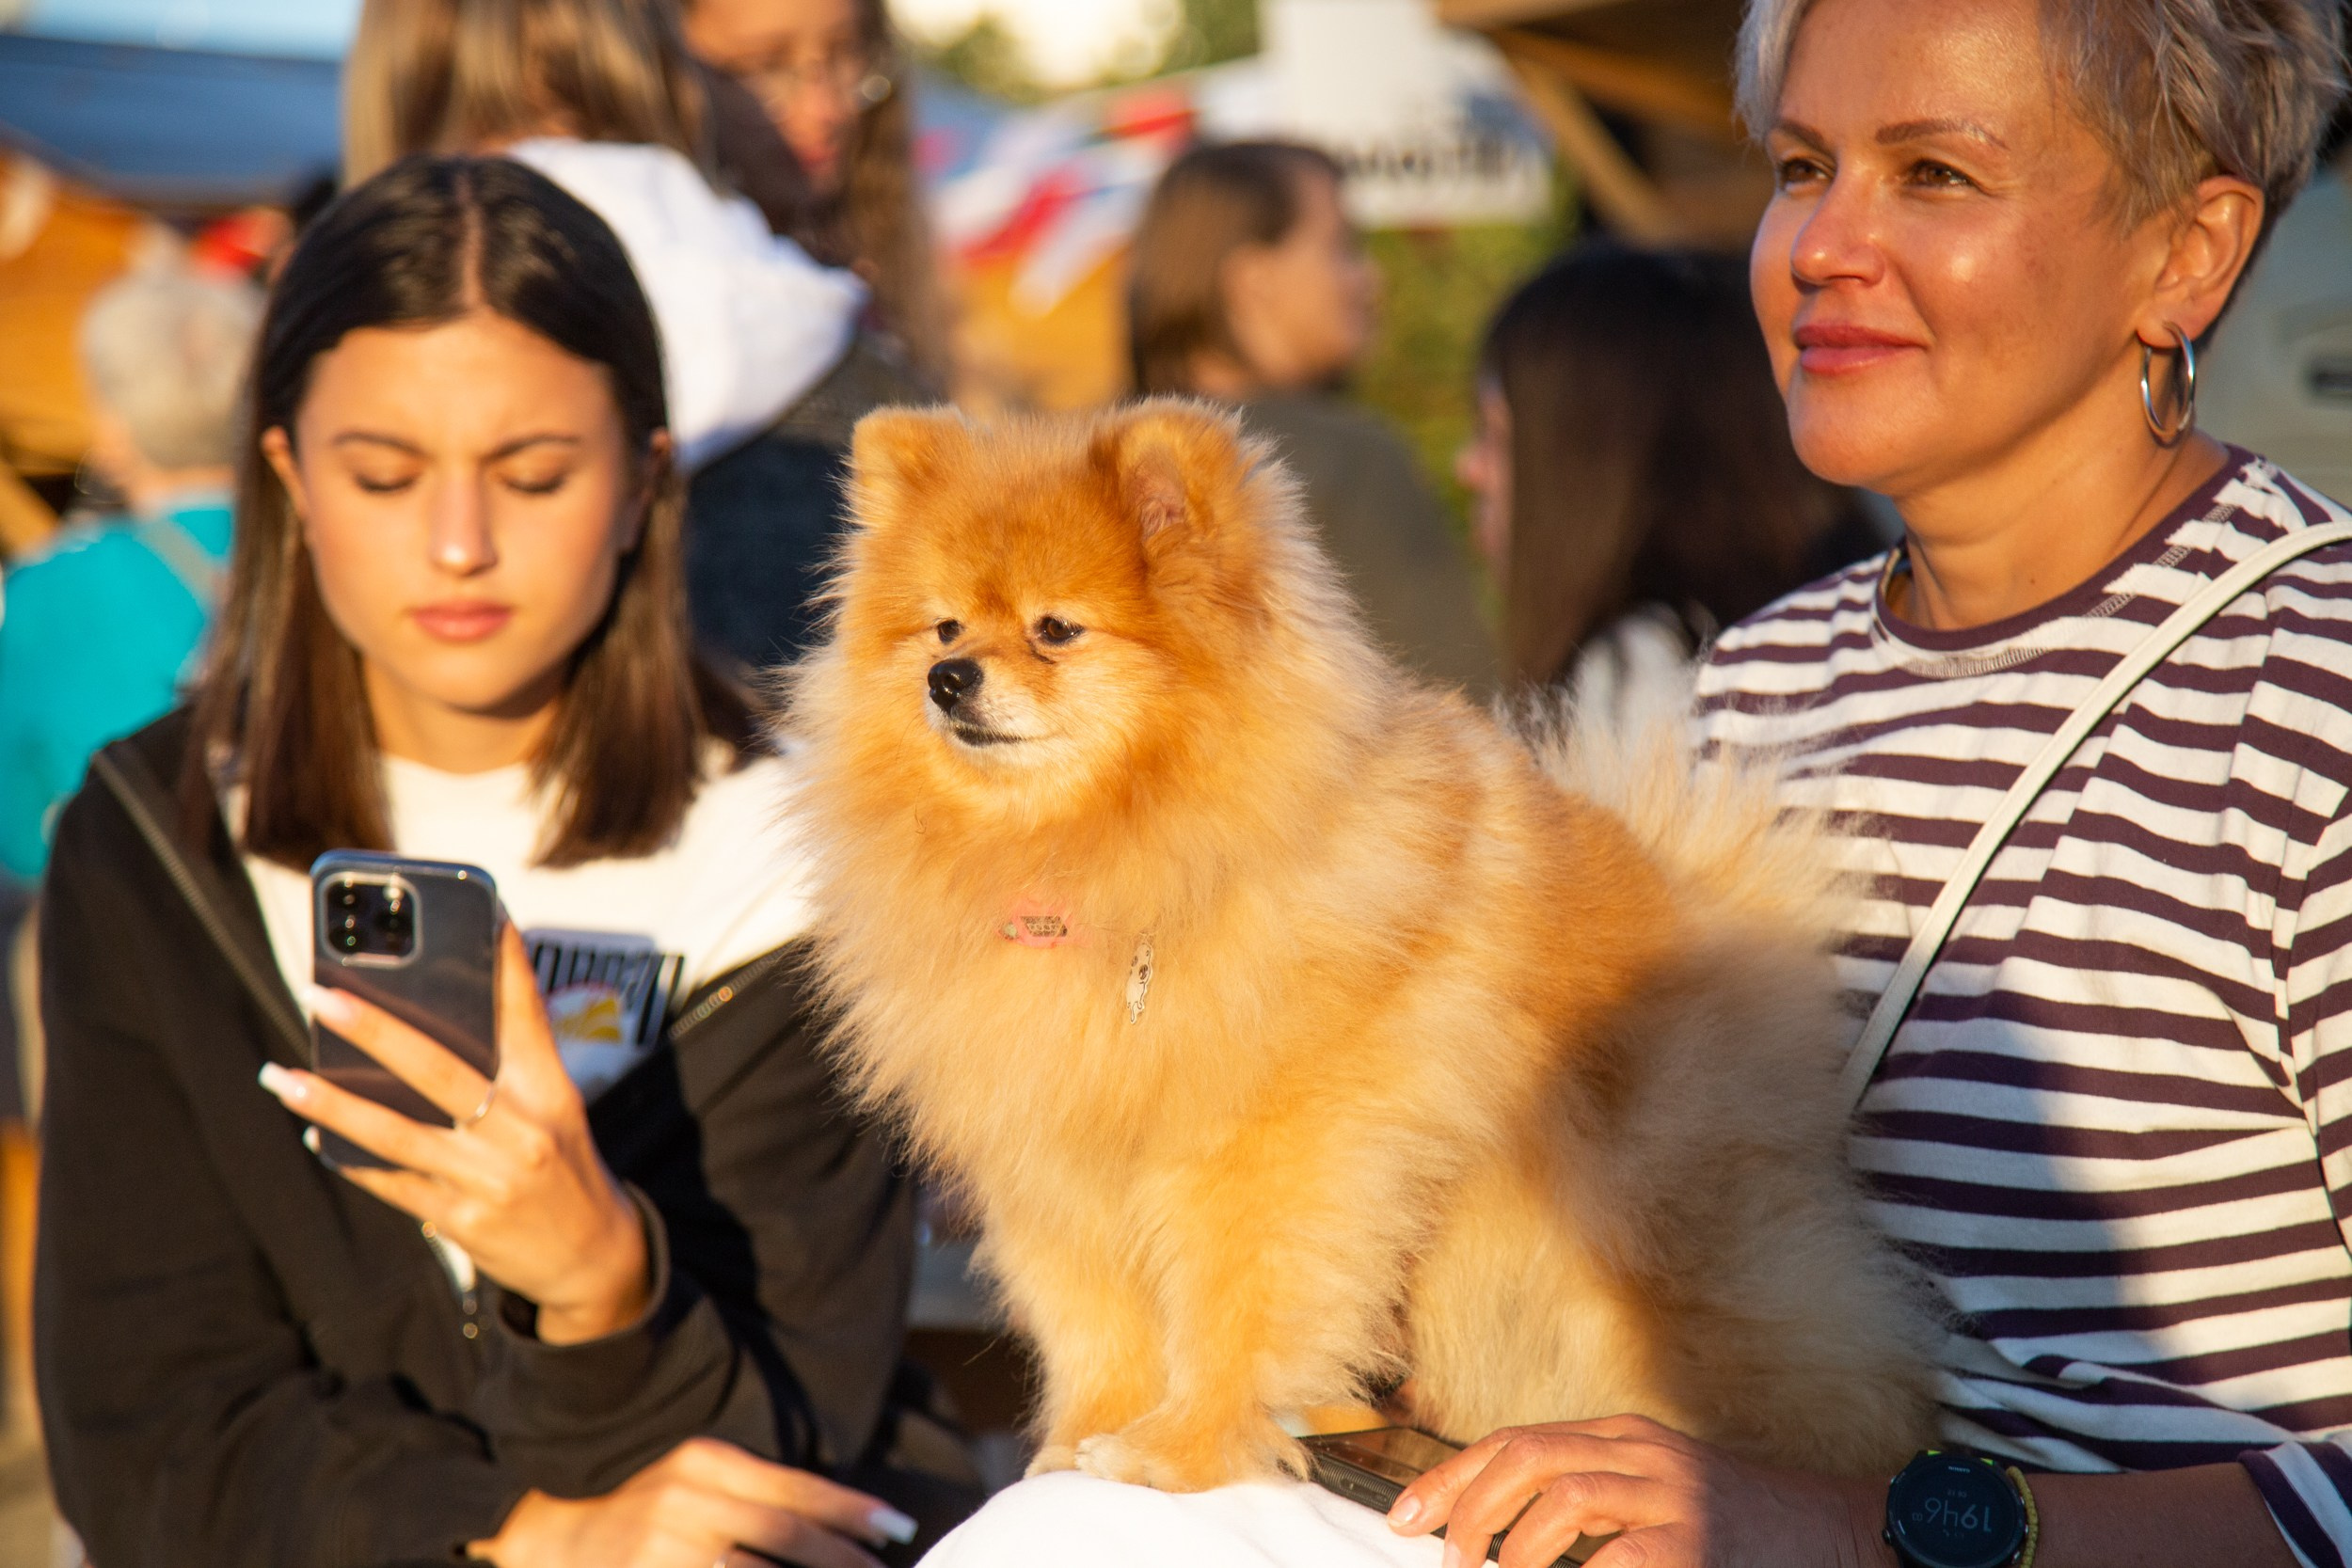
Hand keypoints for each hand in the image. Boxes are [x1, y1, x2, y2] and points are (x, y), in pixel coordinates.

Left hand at [259, 925, 649, 1342]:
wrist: (594, 1256)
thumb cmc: (564, 1166)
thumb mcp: (558, 1108)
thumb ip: (513, 1064)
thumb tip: (445, 1016)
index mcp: (551, 1092)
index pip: (528, 1016)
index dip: (508, 966)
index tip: (487, 916)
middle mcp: (523, 1132)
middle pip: (438, 1071)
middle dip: (374, 1030)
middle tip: (320, 996)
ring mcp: (490, 1180)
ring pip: (395, 1134)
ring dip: (330, 1104)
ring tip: (278, 1076)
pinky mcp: (462, 1221)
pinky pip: (393, 1185)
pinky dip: (352, 1162)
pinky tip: (316, 1139)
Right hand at [468, 1437, 916, 1567]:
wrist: (543, 1531)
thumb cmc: (637, 1509)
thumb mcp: (694, 1482)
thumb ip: (755, 1495)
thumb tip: (838, 1526)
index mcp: (705, 1464)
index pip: (795, 1489)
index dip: (853, 1512)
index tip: (900, 1530)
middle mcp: (687, 1502)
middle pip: (787, 1536)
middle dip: (846, 1560)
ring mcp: (662, 1549)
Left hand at [1386, 1416, 1887, 1567]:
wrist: (1834, 1530)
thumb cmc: (1737, 1524)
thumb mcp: (1657, 1492)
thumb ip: (1589, 1502)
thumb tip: (1500, 1533)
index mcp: (1623, 1438)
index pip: (1513, 1441)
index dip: (1450, 1478)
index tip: (1405, 1516)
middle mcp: (1640, 1454)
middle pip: (1525, 1455)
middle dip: (1467, 1505)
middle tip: (1448, 1556)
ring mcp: (1670, 1496)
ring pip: (1561, 1497)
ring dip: (1512, 1546)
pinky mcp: (1695, 1544)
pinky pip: (1616, 1558)